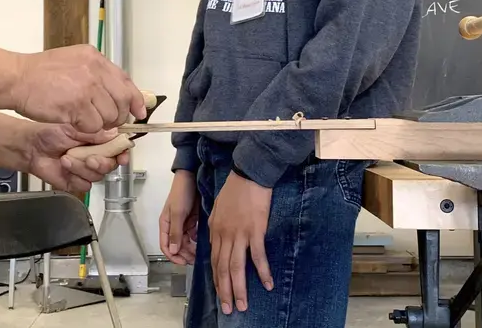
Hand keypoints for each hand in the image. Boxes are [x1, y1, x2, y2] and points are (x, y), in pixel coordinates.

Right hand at [11, 45, 145, 131]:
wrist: (16, 78)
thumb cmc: (39, 73)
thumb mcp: (73, 61)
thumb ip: (95, 73)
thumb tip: (115, 90)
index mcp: (94, 58)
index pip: (125, 80)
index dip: (135, 99)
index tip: (139, 111)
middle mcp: (94, 70)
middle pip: (122, 100)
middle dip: (117, 116)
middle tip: (107, 121)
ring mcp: (87, 87)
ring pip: (109, 116)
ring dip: (100, 124)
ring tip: (85, 120)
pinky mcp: (77, 105)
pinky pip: (93, 126)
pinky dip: (86, 130)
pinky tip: (74, 123)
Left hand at [26, 123, 129, 192]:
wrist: (31, 146)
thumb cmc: (50, 133)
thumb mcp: (75, 127)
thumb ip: (95, 132)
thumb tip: (114, 133)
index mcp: (99, 139)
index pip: (119, 148)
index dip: (123, 153)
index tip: (122, 156)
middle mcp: (95, 154)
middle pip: (111, 165)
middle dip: (102, 163)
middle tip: (91, 158)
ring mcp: (86, 168)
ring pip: (98, 175)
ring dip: (83, 167)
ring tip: (68, 158)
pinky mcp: (76, 181)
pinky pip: (85, 184)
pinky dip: (74, 175)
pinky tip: (64, 165)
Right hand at [159, 170, 198, 265]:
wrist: (193, 177)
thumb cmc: (181, 193)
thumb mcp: (178, 213)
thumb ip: (175, 232)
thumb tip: (173, 251)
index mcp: (165, 224)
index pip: (165, 246)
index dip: (172, 256)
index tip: (183, 263)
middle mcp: (173, 226)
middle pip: (177, 246)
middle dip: (184, 254)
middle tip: (195, 260)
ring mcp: (183, 223)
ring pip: (186, 242)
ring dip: (191, 249)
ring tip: (199, 255)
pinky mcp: (192, 220)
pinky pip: (193, 235)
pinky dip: (196, 241)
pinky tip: (202, 244)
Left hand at [209, 171, 272, 313]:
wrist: (249, 173)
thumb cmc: (235, 188)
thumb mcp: (218, 206)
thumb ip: (216, 225)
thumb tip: (216, 239)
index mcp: (215, 230)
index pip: (214, 261)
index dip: (217, 279)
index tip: (221, 293)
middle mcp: (225, 235)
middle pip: (222, 268)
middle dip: (225, 291)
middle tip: (229, 308)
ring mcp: (239, 234)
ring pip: (236, 267)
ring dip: (239, 288)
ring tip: (243, 305)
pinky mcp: (255, 231)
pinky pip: (257, 256)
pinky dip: (262, 272)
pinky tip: (268, 284)